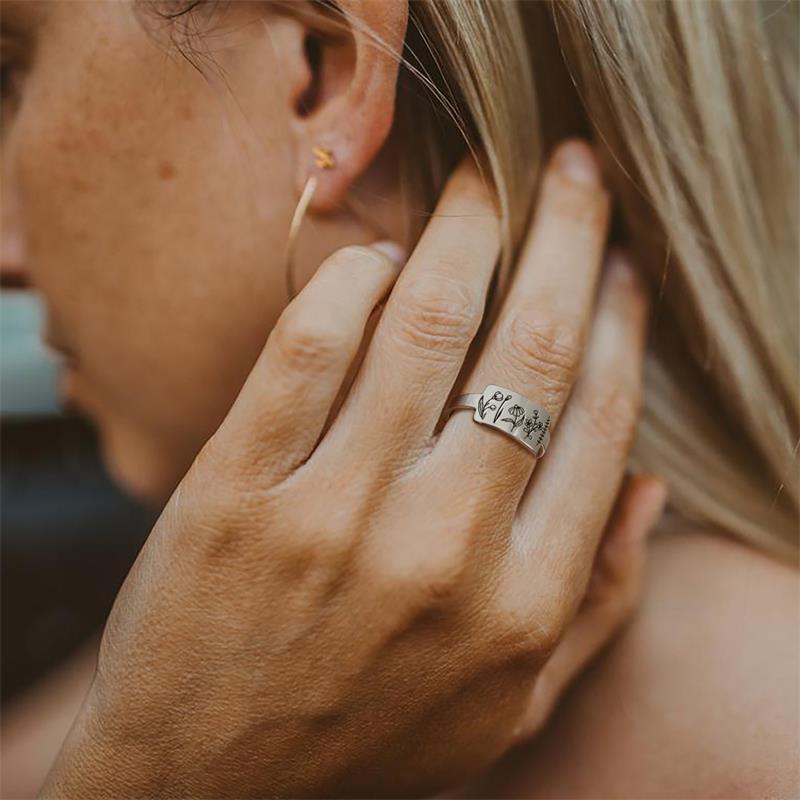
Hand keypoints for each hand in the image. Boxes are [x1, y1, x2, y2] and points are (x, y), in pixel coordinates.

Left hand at [41, 140, 660, 798]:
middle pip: (530, 352)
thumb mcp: (507, 709)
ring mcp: (333, 518)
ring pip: (423, 329)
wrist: (200, 785)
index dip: (620, 319)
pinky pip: (304, 350)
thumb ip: (598, 606)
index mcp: (522, 606)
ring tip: (483, 178)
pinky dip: (348, 281)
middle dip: (565, 235)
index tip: (620, 257)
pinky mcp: (235, 494)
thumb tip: (651, 489)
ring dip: (465, 231)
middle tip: (573, 164)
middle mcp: (441, 554)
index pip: (598, 421)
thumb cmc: (363, 740)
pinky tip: (376, 256)